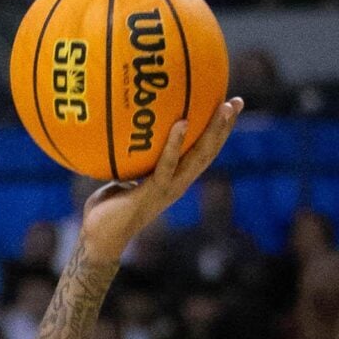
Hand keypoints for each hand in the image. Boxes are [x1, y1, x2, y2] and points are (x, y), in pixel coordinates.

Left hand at [72, 104, 242, 280]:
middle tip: (237, 101)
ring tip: (223, 108)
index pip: (203, 152)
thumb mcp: (124, 175)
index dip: (218, 131)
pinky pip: (167, 164)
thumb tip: (127, 133)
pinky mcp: (154, 191)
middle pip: (209, 152)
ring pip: (198, 157)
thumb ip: (132, 159)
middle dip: (225, 127)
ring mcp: (169, 189)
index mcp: (175, 179)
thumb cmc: (108, 208)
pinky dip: (176, 144)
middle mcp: (179, 184)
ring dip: (214, 131)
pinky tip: (182, 122)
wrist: (100, 237)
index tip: (229, 106)